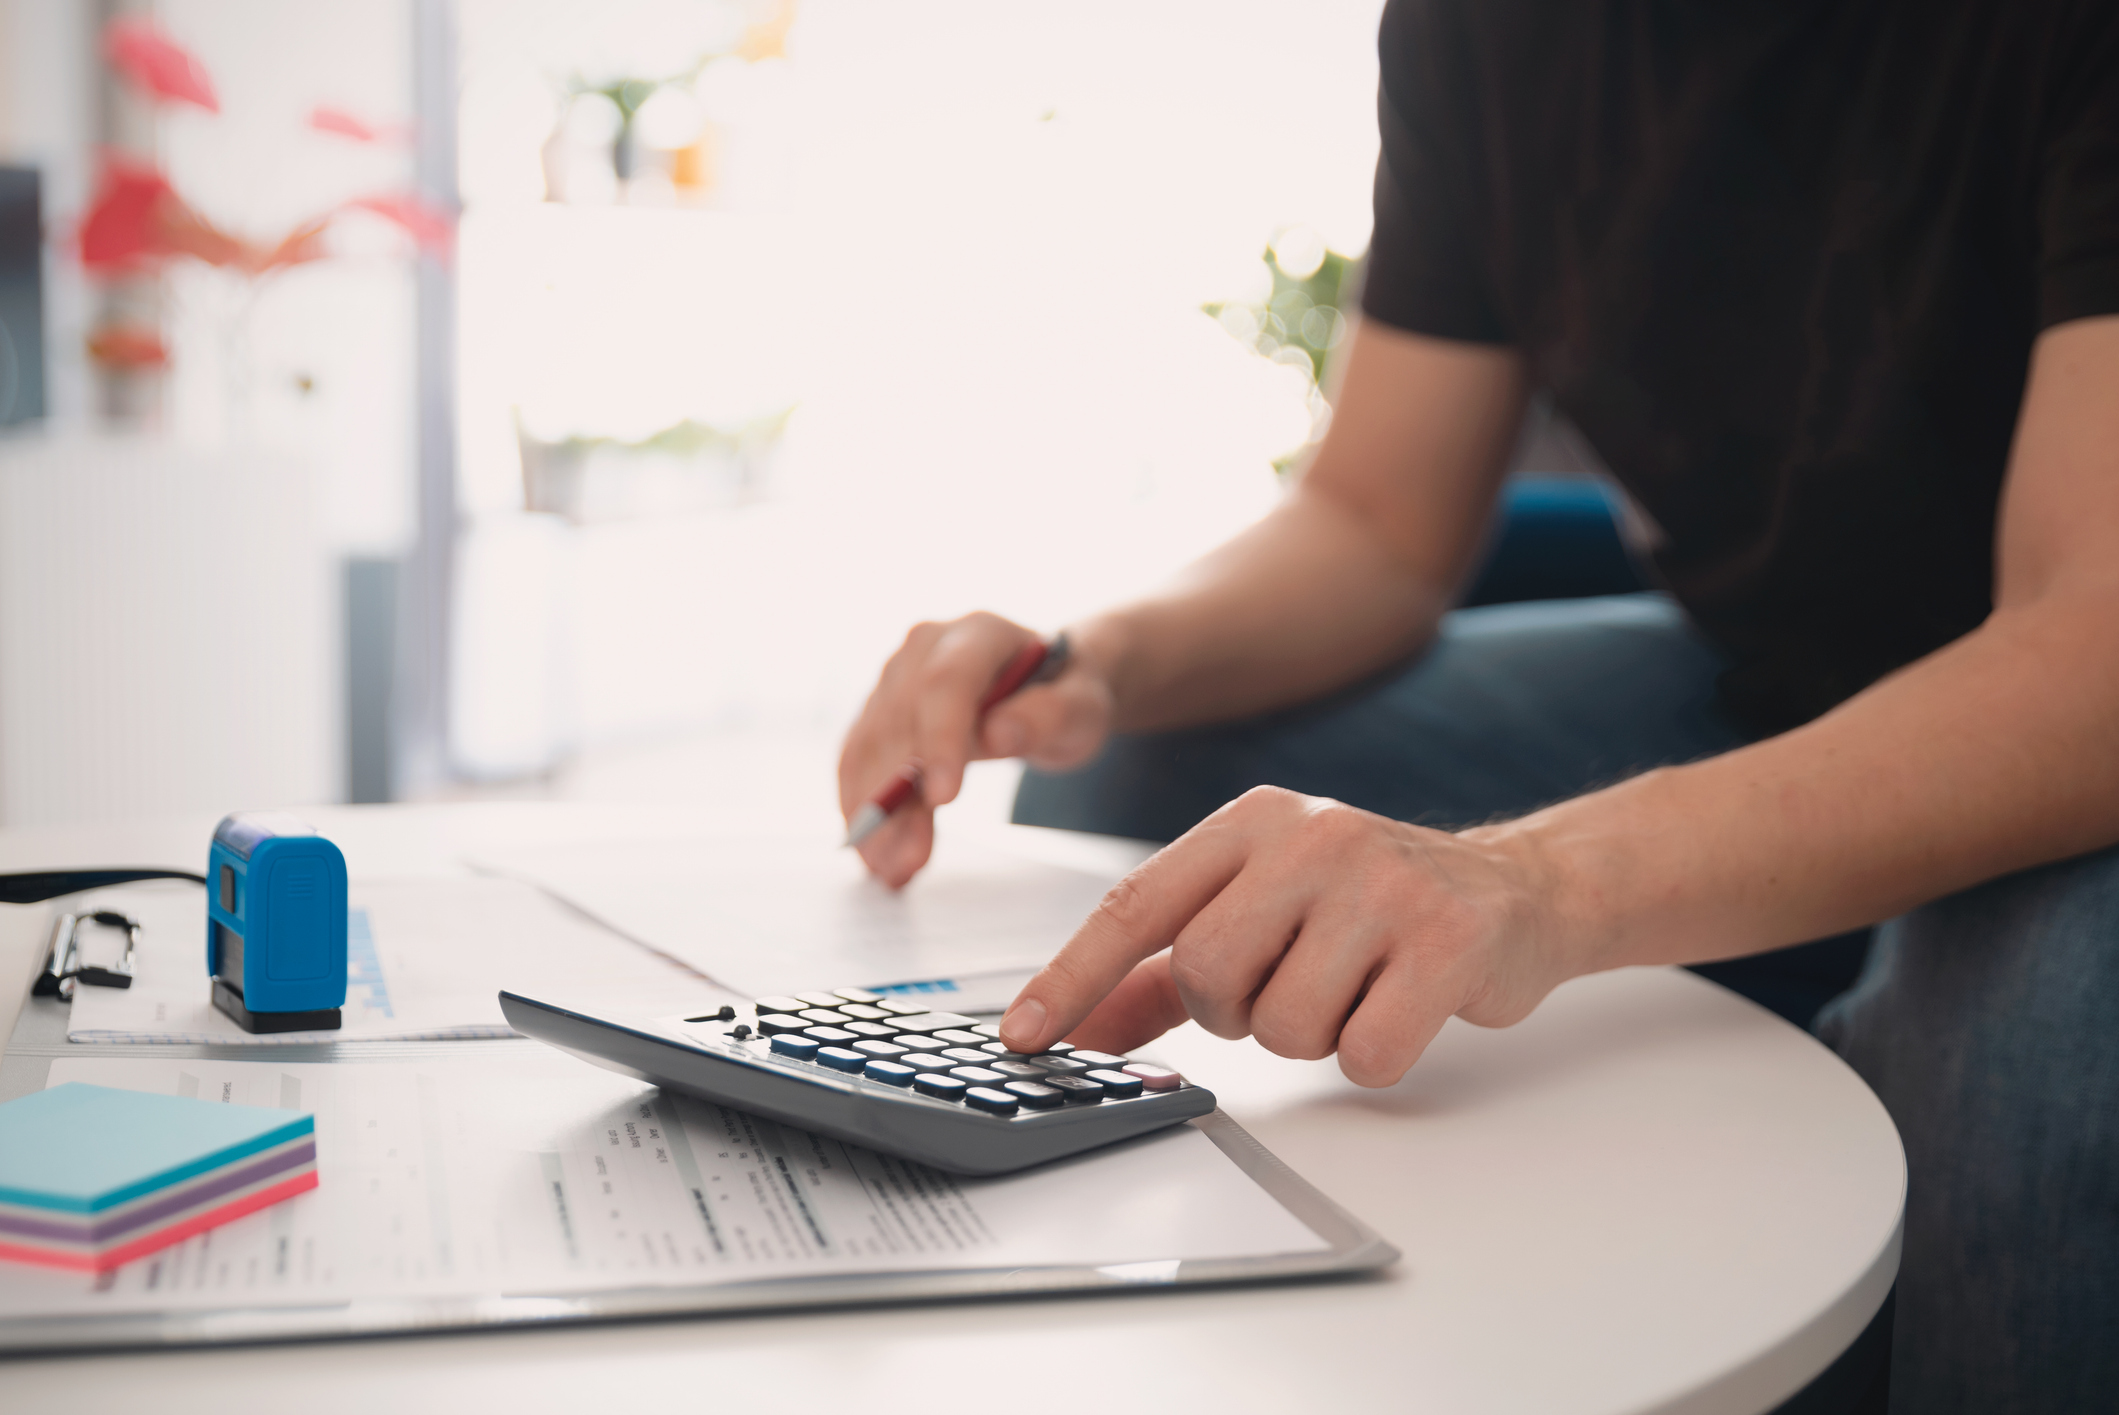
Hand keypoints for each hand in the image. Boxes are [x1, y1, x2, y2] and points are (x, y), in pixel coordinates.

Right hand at [839, 612, 1115, 887]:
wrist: (1048, 685)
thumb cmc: (1068, 695)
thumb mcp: (1083, 707)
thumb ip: (1050, 715)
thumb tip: (999, 734)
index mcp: (979, 633)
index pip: (947, 682)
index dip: (938, 739)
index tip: (941, 798)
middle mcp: (924, 648)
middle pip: (898, 723)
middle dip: (896, 798)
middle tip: (905, 862)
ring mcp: (894, 678)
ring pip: (868, 748)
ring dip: (872, 814)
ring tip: (889, 870)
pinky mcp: (878, 711)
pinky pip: (857, 762)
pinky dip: (860, 809)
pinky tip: (874, 853)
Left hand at [995, 786, 1573, 1085]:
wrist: (1516, 891)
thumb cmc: (1369, 904)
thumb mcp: (1259, 908)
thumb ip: (1161, 968)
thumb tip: (1076, 1023)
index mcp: (1251, 820)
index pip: (1137, 904)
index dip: (1072, 975)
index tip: (1024, 1034)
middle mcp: (1310, 835)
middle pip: (1207, 975)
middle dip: (1237, 1011)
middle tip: (1289, 986)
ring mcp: (1383, 882)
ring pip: (1286, 1026)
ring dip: (1314, 1035)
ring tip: (1355, 987)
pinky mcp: (1448, 940)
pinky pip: (1365, 1053)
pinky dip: (1376, 1054)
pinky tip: (1402, 1005)